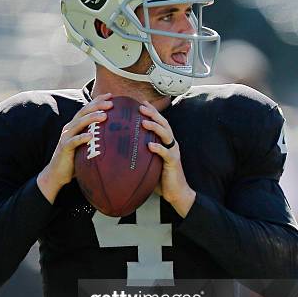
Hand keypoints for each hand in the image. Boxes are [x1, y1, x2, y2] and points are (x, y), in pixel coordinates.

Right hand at [37, 93, 112, 203]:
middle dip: (97, 106)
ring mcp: (66, 137)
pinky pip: (73, 141)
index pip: (87, 108)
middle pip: (84, 112)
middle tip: (111, 104)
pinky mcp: (64, 148)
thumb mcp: (87, 145)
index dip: (98, 100)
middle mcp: (70, 127)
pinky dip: (82, 137)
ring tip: (104, 116)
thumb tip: (116, 135)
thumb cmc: (75, 159)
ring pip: (79, 123)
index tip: (111, 95)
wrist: (58, 173)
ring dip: (92, 118)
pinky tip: (91, 136)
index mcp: (76, 125)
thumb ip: (96, 137)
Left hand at [140, 102, 195, 216]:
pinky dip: (158, 148)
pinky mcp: (173, 162)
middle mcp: (171, 144)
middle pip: (164, 124)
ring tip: (144, 122)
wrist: (176, 193)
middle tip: (141, 107)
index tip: (141, 103)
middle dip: (153, 114)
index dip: (152, 112)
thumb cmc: (161, 178)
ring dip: (155, 127)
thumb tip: (121, 150)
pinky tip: (150, 145)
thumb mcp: (149, 163)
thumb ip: (140, 154)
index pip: (159, 123)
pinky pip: (166, 153)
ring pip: (166, 135)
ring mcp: (173, 152)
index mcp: (165, 142)